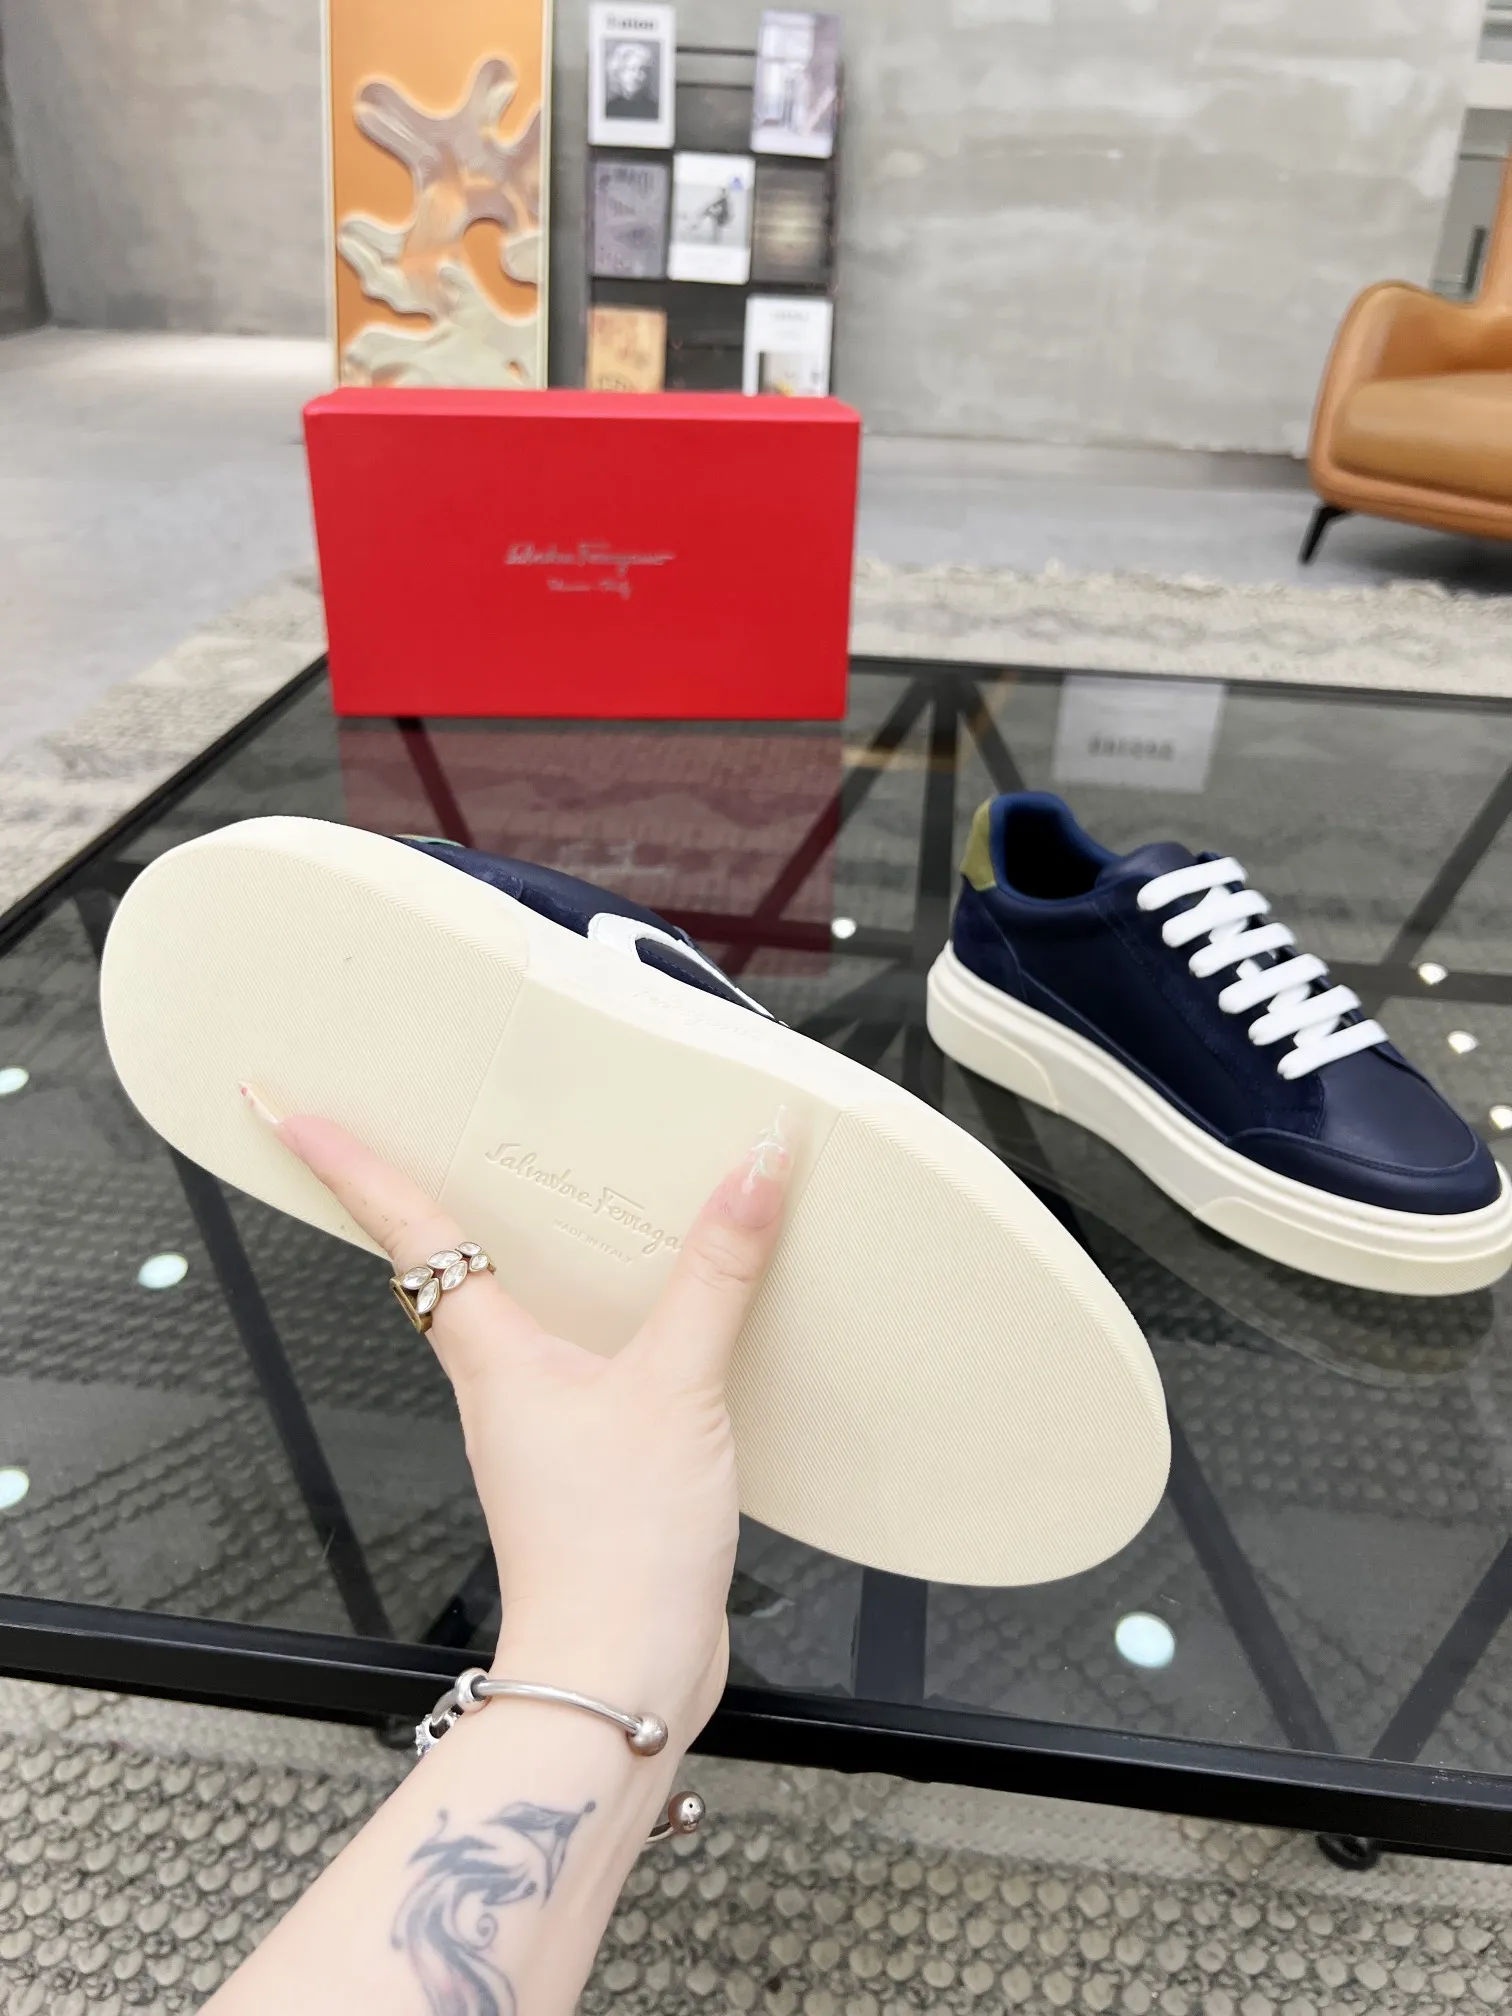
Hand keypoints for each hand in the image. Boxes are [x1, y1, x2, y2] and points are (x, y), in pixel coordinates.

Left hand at [273, 1109, 790, 1750]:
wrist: (619, 1678)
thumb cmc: (615, 1552)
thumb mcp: (675, 1388)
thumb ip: (713, 1274)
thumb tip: (749, 1171)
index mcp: (495, 1353)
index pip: (408, 1233)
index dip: (352, 1166)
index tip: (297, 1112)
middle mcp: (501, 1382)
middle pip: (442, 1267)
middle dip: (411, 1197)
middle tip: (395, 1131)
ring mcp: (540, 1424)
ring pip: (513, 1312)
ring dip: (513, 1254)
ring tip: (535, 1199)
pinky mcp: (588, 1459)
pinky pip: (582, 1359)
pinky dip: (601, 1316)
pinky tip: (654, 1312)